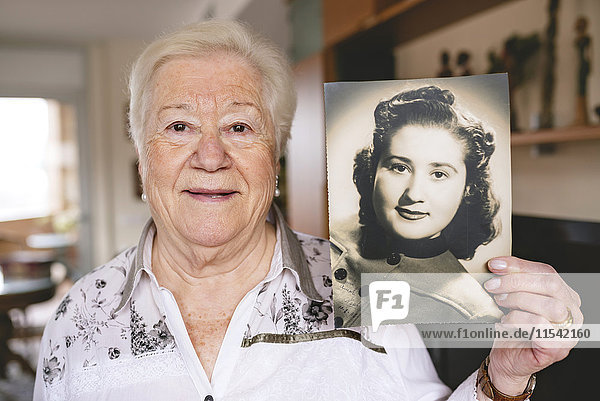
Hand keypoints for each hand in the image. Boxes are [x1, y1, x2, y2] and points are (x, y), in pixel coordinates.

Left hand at [482, 256, 582, 395]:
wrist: (506, 359)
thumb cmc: (511, 328)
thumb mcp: (511, 298)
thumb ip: (511, 281)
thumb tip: (497, 265)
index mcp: (564, 295)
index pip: (547, 271)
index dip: (519, 265)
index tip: (495, 265)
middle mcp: (571, 312)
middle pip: (551, 285)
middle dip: (516, 281)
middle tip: (493, 286)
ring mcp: (568, 331)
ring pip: (550, 306)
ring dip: (518, 301)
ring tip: (500, 305)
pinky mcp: (558, 348)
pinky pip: (541, 327)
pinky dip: (517, 321)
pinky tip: (505, 322)